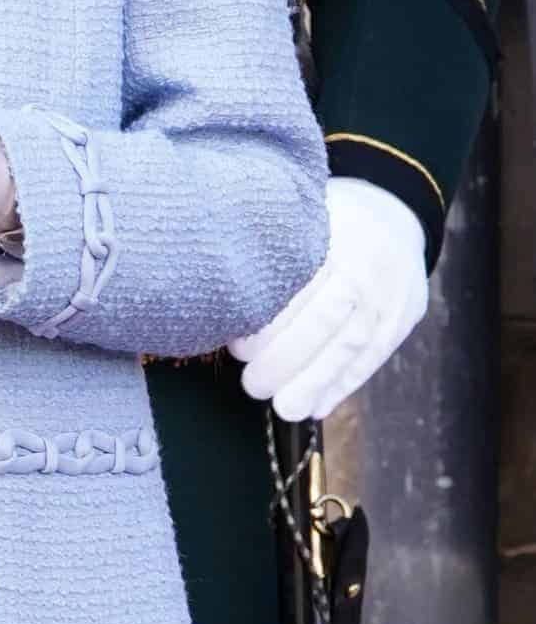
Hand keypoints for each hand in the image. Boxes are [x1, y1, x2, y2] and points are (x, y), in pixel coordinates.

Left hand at [231, 177, 428, 421]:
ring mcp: (388, 294)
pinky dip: (343, 386)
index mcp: (331, 233)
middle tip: (253, 384)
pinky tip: (317, 405)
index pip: (299, 283)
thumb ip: (275, 248)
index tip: (237, 346)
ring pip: (352, 344)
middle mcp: (363, 265)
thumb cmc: (326, 223)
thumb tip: (223, 297)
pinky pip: (373, 357)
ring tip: (285, 407)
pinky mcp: (401, 319)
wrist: (393, 216)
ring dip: (316, 381)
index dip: (269, 321)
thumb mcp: (303, 216)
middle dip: (288, 358)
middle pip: (327, 318)